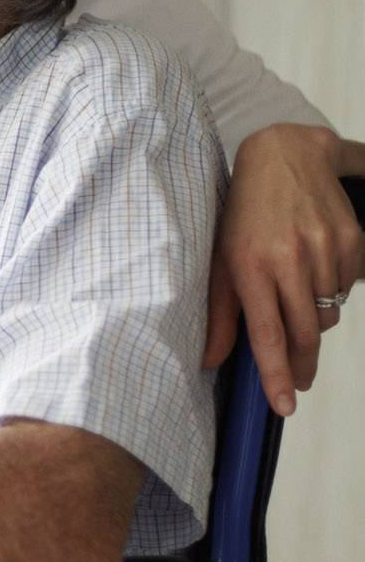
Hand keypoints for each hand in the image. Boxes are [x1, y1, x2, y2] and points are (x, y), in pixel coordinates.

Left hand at [205, 124, 362, 413]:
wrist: (285, 156)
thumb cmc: (244, 214)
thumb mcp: (220, 259)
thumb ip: (218, 313)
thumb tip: (212, 360)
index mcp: (250, 266)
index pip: (267, 334)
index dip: (277, 374)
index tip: (285, 405)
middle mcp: (289, 259)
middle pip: (305, 333)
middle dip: (302, 364)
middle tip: (299, 380)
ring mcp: (323, 249)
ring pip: (329, 314)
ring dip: (315, 319)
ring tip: (297, 295)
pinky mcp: (350, 239)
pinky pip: (347, 288)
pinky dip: (333, 291)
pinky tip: (315, 269)